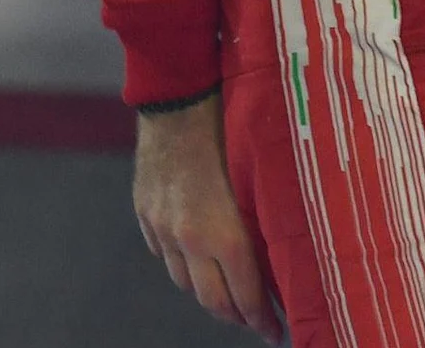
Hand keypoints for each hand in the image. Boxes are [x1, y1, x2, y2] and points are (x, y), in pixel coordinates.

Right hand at [133, 93, 273, 333]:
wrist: (179, 99)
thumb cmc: (231, 132)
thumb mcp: (257, 184)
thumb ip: (262, 227)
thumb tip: (280, 259)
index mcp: (225, 235)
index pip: (247, 298)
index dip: (263, 321)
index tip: (277, 334)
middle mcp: (190, 240)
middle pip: (212, 301)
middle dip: (235, 316)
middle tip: (253, 319)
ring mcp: (163, 228)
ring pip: (184, 281)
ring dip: (207, 291)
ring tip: (225, 291)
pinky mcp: (145, 211)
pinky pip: (162, 252)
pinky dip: (181, 262)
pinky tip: (194, 256)